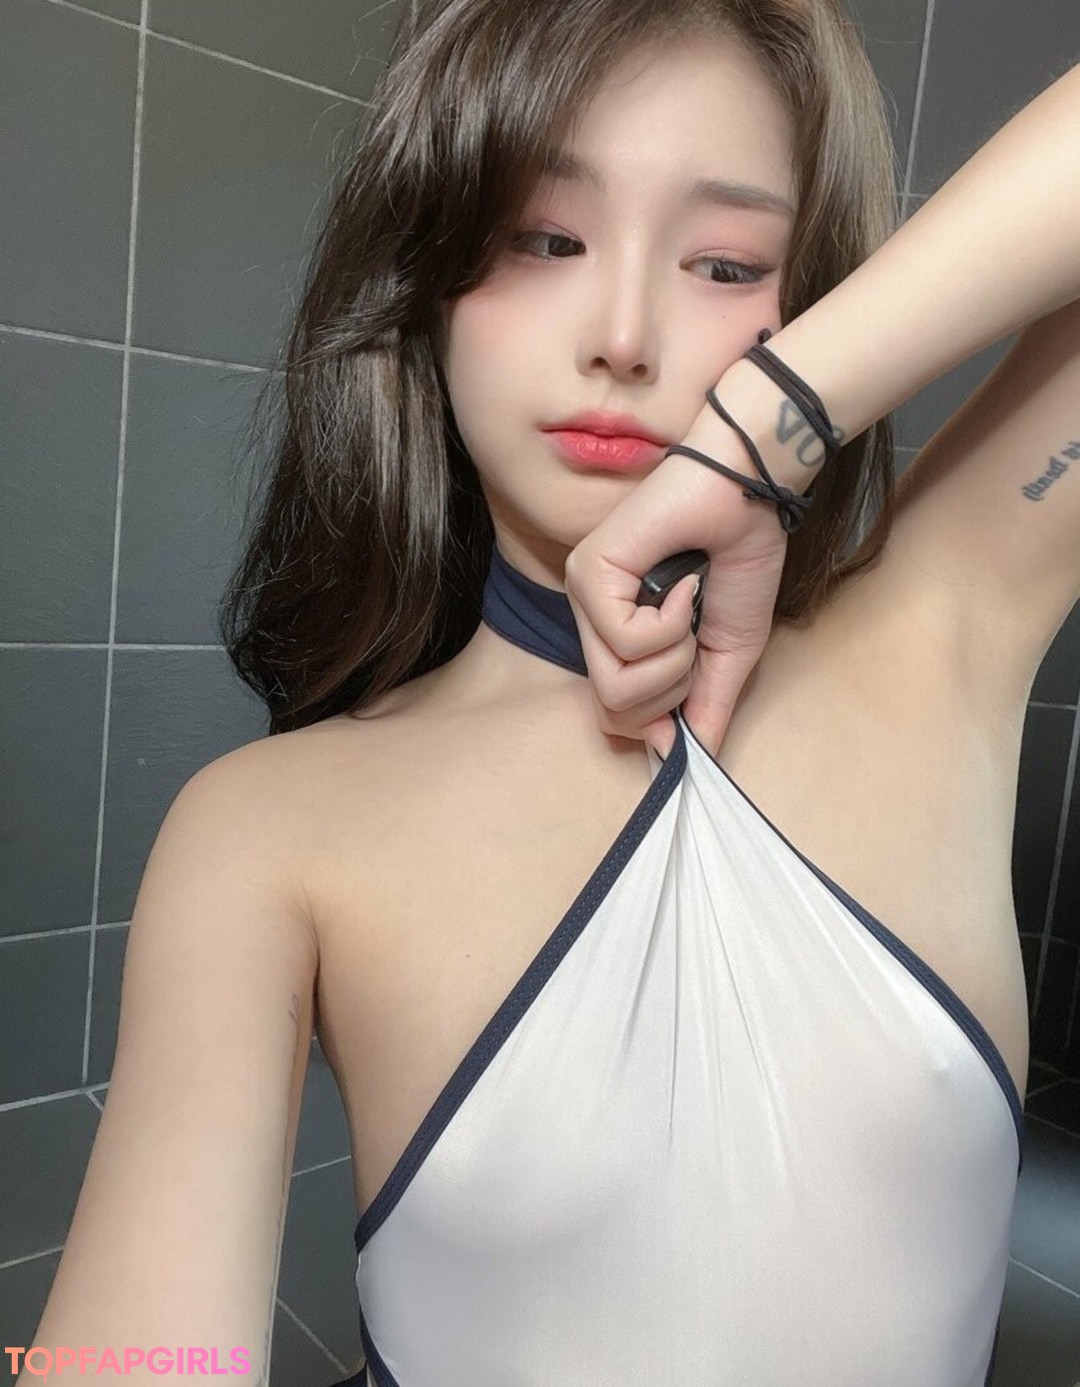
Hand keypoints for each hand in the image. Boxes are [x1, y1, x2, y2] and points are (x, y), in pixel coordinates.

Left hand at [563, 412, 790, 761]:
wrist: (749, 494)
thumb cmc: (740, 560)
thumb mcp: (729, 654)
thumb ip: (705, 707)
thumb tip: (685, 759)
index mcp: (618, 638)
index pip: (613, 715)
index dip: (658, 721)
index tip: (692, 696)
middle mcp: (592, 619)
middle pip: (612, 710)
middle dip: (671, 691)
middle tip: (696, 641)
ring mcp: (584, 596)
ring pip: (616, 685)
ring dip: (673, 658)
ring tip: (690, 609)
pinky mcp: (588, 573)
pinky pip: (625, 640)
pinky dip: (670, 621)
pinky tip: (682, 583)